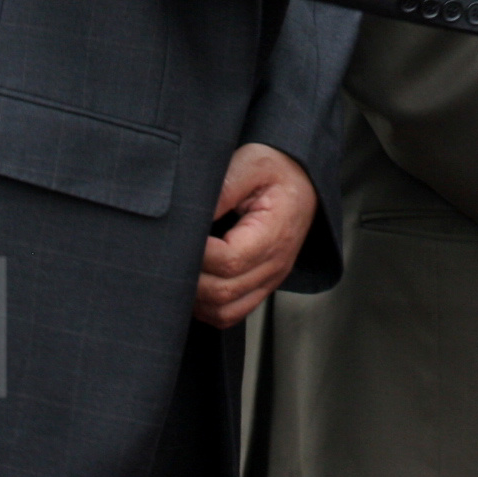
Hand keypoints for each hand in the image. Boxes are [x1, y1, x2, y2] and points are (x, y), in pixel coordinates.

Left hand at [194, 143, 317, 326]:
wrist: (304, 179)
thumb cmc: (277, 169)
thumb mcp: (252, 162)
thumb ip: (224, 186)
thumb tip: (193, 214)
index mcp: (274, 233)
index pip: (229, 261)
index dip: (198, 254)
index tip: (182, 235)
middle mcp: (275, 263)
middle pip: (223, 292)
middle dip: (190, 277)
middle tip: (173, 253)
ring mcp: (270, 279)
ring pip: (225, 311)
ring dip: (197, 298)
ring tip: (181, 270)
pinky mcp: (263, 285)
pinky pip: (232, 314)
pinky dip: (208, 307)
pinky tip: (196, 284)